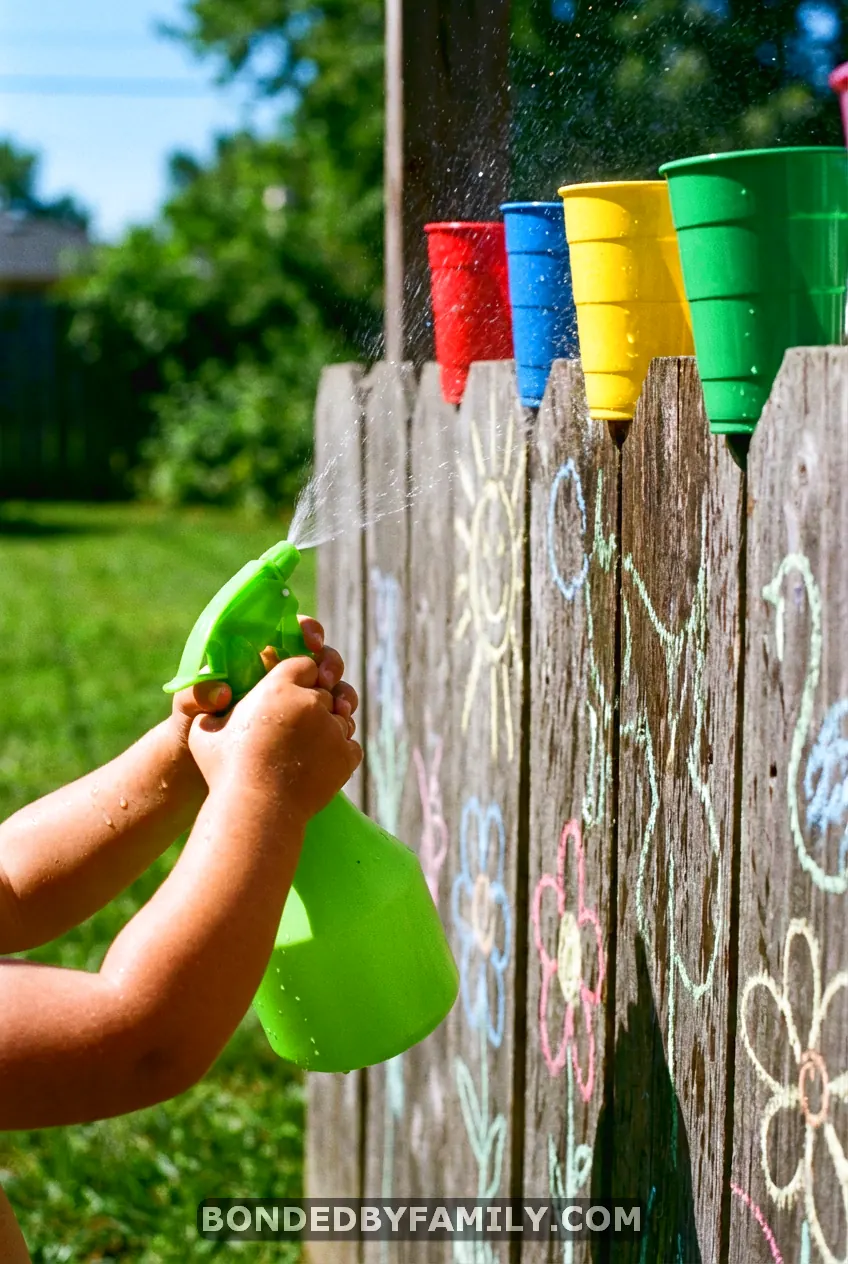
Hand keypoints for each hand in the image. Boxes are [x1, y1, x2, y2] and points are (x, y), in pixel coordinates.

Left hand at [168, 615, 357, 747]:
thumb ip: (196, 695)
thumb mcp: (187, 709)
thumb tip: (222, 692)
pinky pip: (333, 717)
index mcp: (256, 660)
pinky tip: (343, 726)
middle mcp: (281, 677)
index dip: (306, 631)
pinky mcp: (307, 728)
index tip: (311, 642)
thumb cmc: (193, 729)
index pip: (288, 632)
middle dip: (330, 663)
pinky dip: (342, 718)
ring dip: (342, 692)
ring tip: (341, 708)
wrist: (203, 769)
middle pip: (318, 657)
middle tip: (325, 680)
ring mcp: (297, 703)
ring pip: (332, 687)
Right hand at [188, 654, 361, 825]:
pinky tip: (321, 763)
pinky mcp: (346, 755)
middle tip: (299, 726)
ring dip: (330, 728)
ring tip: (309, 748)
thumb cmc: (226, 771)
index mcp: (279, 687)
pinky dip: (340, 753)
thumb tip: (218, 699)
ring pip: (341, 718)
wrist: (256, 809)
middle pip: (325, 692)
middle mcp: (311, 702)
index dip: (301, 677)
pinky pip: (351, 745)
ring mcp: (332, 729)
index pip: (305, 664)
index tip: (293, 692)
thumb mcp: (206, 731)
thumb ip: (213, 709)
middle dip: (315, 705)